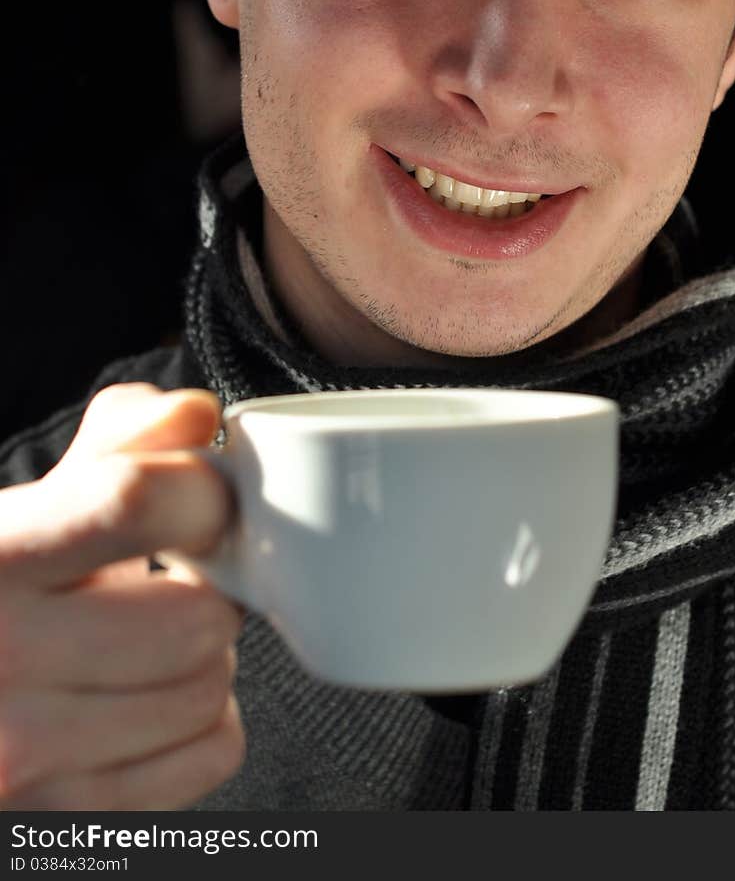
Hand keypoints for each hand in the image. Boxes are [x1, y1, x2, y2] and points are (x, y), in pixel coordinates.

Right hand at [0, 384, 244, 808]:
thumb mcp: (28, 505)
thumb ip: (118, 444)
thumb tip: (196, 417)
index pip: (138, 500)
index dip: (197, 490)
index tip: (196, 499)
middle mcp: (1, 660)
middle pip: (196, 618)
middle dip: (204, 590)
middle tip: (171, 580)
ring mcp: (28, 755)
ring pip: (210, 691)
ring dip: (203, 657)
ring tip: (148, 639)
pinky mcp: (65, 817)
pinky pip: (213, 755)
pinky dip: (202, 723)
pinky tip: (147, 696)